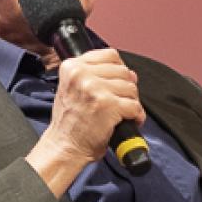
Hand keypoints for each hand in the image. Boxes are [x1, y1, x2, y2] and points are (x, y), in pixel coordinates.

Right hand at [27, 49, 143, 195]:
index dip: (118, 69)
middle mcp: (81, 74)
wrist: (65, 147)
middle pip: (123, 71)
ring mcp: (95, 88)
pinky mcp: (108, 105)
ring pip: (131, 88)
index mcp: (72, 67)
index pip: (109, 54)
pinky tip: (129, 121)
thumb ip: (94, 76)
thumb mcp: (73, 89)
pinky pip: (134, 106)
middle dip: (126, 88)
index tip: (117, 82)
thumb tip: (130, 73)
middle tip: (120, 102)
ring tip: (123, 113)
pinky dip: (137, 116)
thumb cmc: (69, 123)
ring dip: (132, 102)